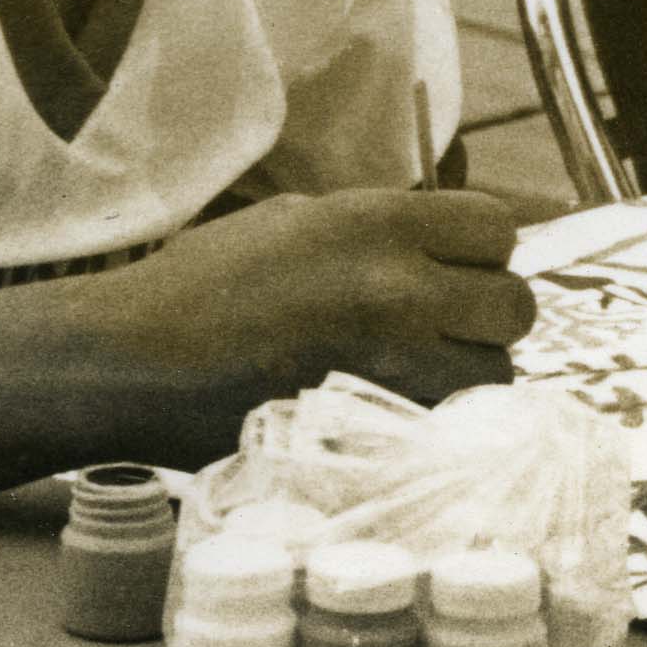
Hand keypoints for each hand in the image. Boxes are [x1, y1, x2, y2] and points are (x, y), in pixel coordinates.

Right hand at [89, 187, 537, 405]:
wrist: (132, 363)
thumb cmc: (203, 285)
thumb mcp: (297, 220)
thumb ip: (380, 229)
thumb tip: (442, 243)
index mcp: (378, 223)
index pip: (498, 229)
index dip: (482, 252)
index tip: (456, 268)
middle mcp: (399, 288)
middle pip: (514, 307)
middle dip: (486, 317)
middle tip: (443, 327)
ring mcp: (393, 364)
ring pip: (494, 374)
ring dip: (467, 375)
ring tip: (413, 373)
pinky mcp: (376, 426)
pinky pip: (448, 423)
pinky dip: (435, 419)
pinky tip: (392, 409)